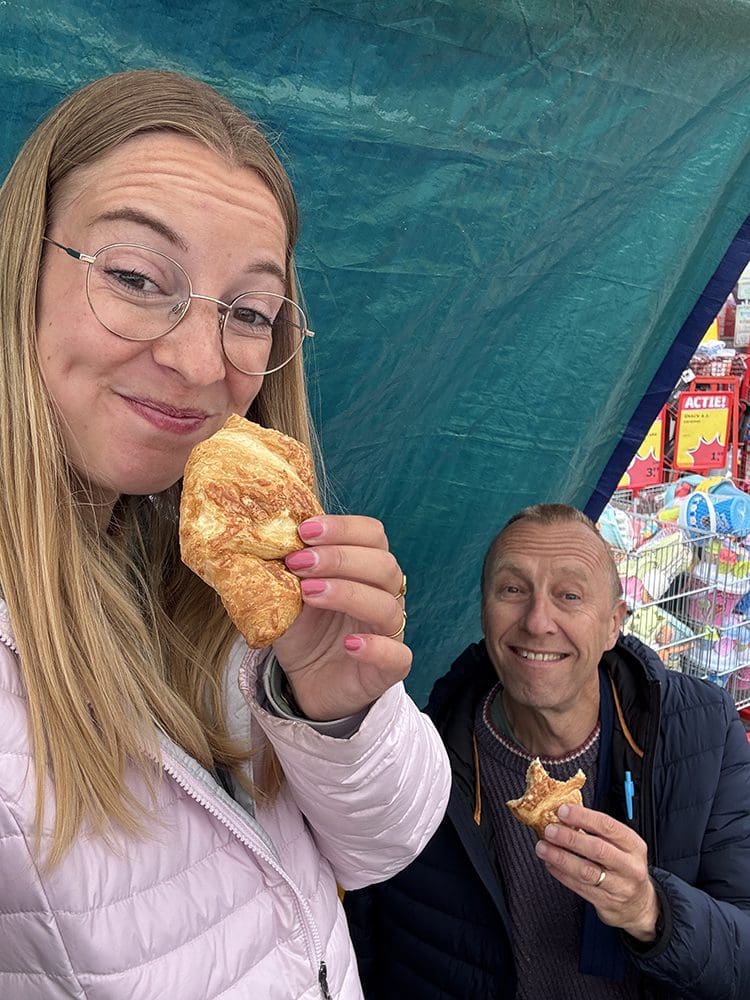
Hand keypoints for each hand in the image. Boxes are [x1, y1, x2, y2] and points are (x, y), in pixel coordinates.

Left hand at [271, 514, 410, 720]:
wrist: (306, 681)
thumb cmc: (304, 630)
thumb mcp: (288, 594)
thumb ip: (285, 568)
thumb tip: (263, 536)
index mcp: (366, 568)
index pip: (372, 535)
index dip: (343, 528)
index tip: (303, 531)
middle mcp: (385, 595)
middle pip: (384, 565)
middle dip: (339, 558)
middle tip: (298, 562)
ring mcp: (390, 631)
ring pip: (387, 606)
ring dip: (347, 594)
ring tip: (309, 593)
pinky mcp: (389, 667)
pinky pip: (397, 655)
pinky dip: (375, 647)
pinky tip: (349, 644)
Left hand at [535, 803, 660, 941]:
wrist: (639, 905)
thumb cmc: (624, 866)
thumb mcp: (622, 845)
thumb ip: (598, 831)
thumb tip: (566, 814)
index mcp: (634, 845)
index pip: (608, 827)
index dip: (584, 817)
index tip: (563, 811)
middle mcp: (629, 866)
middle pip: (598, 850)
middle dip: (570, 838)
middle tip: (550, 830)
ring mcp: (619, 887)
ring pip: (586, 871)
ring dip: (561, 858)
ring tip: (543, 848)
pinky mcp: (606, 902)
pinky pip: (580, 887)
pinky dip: (561, 874)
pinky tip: (550, 864)